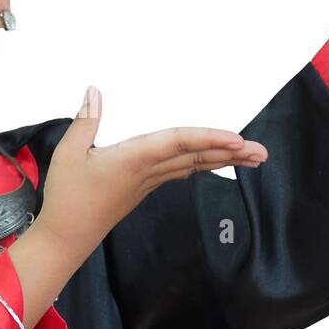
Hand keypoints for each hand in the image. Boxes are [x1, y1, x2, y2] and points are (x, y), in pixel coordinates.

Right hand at [32, 86, 266, 260]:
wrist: (65, 238)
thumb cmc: (66, 197)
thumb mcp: (68, 154)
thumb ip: (85, 121)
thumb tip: (94, 91)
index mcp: (133, 160)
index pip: (178, 143)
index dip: (209, 138)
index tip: (236, 138)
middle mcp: (148, 172)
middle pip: (196, 157)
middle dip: (230, 153)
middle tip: (262, 152)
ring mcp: (148, 183)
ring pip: (192, 166)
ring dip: (222, 160)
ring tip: (251, 157)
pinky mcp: (144, 189)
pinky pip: (180, 172)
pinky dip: (201, 164)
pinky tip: (214, 161)